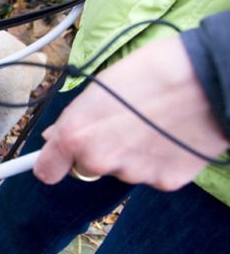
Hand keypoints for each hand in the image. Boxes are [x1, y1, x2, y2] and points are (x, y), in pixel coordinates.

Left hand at [34, 36, 228, 190]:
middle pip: (88, 167)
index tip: (55, 160)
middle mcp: (98, 160)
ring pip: (123, 169)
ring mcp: (132, 174)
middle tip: (123, 123)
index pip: (46, 171)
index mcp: (75, 135)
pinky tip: (172, 136)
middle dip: (100, 150)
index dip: (52, 163)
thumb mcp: (98, 87)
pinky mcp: (165, 181)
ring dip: (132, 154)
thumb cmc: (150, 72)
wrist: (206, 77)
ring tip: (153, 123)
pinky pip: (153, 174)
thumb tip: (56, 136)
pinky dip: (160, 160)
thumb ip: (74, 119)